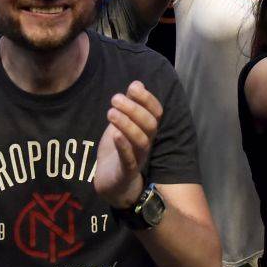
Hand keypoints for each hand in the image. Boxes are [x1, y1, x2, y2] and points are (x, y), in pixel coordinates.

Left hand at [93, 81, 162, 208]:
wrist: (111, 183)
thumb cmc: (119, 151)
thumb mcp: (122, 124)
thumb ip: (130, 106)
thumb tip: (137, 83)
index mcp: (146, 130)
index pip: (156, 112)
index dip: (147, 98)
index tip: (133, 87)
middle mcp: (146, 143)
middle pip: (150, 124)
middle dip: (134, 108)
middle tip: (114, 98)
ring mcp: (138, 158)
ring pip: (141, 140)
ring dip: (127, 124)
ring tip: (110, 112)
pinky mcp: (126, 172)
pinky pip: (129, 159)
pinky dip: (123, 146)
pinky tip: (115, 135)